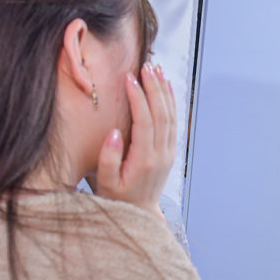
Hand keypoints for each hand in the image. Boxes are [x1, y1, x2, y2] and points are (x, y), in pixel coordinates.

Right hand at [94, 63, 176, 220]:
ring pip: (170, 116)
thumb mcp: (105, 183)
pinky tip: (166, 87)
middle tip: (146, 66)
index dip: (138, 98)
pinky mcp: (171, 151)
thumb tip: (114, 133)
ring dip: (164, 91)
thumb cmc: (118, 198)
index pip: (145, 122)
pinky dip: (171, 102)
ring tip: (157, 69)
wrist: (140, 214)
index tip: (130, 78)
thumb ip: (108, 158)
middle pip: (161, 114)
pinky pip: (173, 122)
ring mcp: (169, 152)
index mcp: (145, 160)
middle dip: (154, 88)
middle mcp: (161, 154)